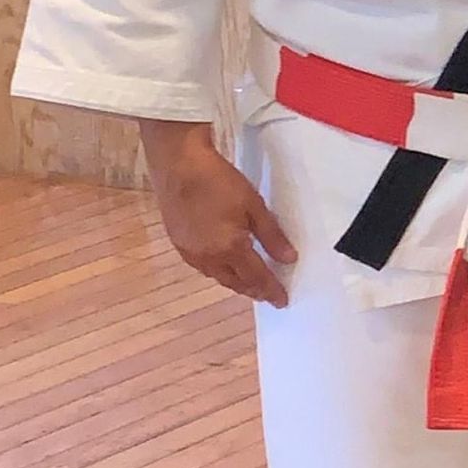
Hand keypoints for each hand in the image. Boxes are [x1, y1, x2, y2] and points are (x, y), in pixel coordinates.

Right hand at [140, 120, 295, 305]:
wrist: (179, 166)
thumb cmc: (220, 181)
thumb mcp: (254, 205)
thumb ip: (271, 236)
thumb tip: (289, 259)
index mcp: (230, 248)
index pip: (256, 277)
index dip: (271, 290)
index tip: (282, 301)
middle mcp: (209, 258)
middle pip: (235, 282)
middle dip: (253, 290)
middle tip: (268, 295)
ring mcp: (191, 253)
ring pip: (218, 276)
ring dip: (235, 282)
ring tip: (250, 284)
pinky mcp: (179, 244)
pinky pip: (204, 267)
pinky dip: (219, 271)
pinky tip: (225, 265)